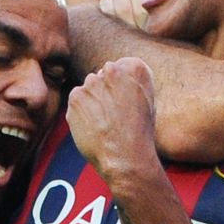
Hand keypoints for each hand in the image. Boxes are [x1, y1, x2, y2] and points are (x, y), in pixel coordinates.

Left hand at [66, 59, 160, 182]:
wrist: (124, 156)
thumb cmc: (139, 132)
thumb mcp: (147, 101)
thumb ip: (132, 82)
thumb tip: (114, 73)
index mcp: (135, 68)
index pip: (120, 67)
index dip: (121, 87)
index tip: (125, 102)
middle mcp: (113, 70)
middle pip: (101, 77)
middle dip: (103, 92)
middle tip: (112, 115)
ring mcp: (92, 82)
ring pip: (88, 89)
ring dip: (92, 101)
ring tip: (103, 122)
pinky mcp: (76, 96)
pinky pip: (76, 101)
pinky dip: (81, 112)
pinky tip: (93, 126)